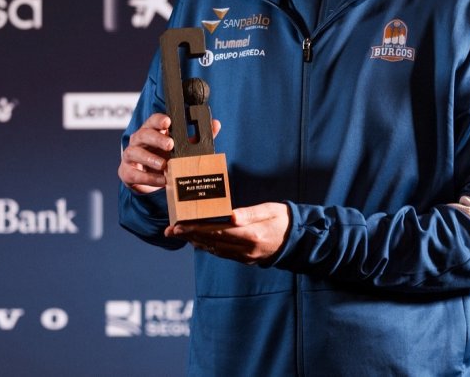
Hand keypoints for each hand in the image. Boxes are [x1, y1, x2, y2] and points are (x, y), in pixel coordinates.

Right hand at [118, 113, 220, 193]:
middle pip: (143, 133)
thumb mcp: (179, 147)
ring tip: (164, 165)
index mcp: (152, 131)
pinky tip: (161, 180)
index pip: (153, 120)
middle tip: (170, 144)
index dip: (159, 120)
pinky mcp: (127, 172)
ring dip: (150, 158)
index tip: (168, 121)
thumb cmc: (162, 157)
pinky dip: (148, 178)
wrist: (145, 179)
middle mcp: (139, 140)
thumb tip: (215, 124)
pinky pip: (135, 173)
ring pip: (135, 152)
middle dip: (156, 138)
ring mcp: (131, 155)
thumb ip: (195, 137)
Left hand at [165, 202, 289, 263]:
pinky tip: (197, 241)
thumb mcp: (271, 210)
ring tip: (178, 234)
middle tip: (169, 230)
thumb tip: (231, 216)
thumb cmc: (284, 219)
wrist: (300, 240)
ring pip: (214, 249)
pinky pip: (222, 254)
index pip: (216, 231)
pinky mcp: (246, 259)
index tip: (178, 225)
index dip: (195, 229)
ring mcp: (245, 257)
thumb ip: (250, 213)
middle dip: (188, 235)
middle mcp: (246, 249)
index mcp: (251, 235)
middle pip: (211, 242)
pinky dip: (208, 247)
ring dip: (194, 242)